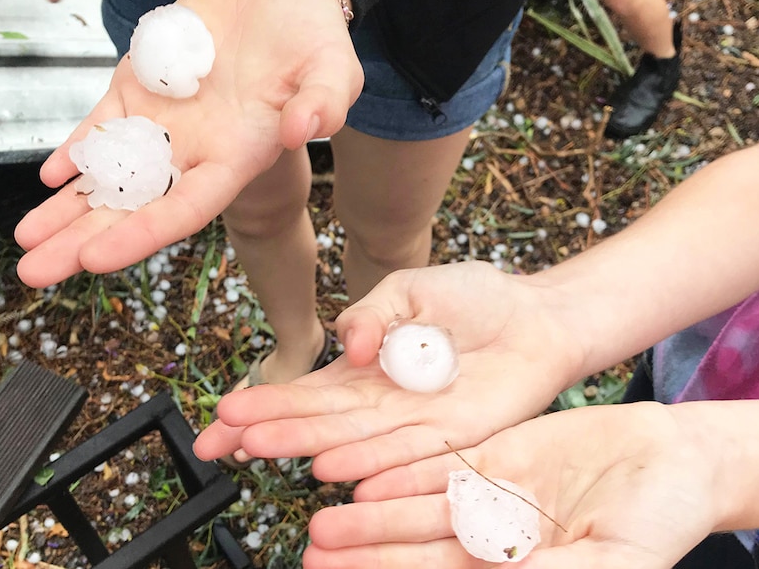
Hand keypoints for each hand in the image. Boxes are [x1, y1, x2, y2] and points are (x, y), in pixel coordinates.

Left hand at [15, 0, 362, 286]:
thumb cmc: (309, 33)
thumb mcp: (332, 67)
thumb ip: (323, 101)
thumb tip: (297, 131)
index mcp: (238, 155)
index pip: (185, 207)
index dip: (142, 233)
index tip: (96, 259)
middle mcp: (195, 149)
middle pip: (133, 205)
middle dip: (82, 240)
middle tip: (35, 274)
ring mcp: (164, 121)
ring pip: (107, 172)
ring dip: (65, 206)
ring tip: (25, 240)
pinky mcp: (141, 87)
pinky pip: (102, 124)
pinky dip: (74, 149)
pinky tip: (48, 176)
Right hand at [194, 261, 584, 480]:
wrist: (538, 317)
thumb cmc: (474, 299)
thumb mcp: (411, 289)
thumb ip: (372, 313)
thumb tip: (345, 341)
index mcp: (364, 369)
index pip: (304, 391)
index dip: (262, 402)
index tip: (221, 416)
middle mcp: (381, 404)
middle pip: (317, 421)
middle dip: (268, 428)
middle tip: (220, 440)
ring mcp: (413, 424)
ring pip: (351, 440)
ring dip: (306, 446)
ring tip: (260, 449)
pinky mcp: (453, 439)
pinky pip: (406, 454)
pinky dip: (370, 464)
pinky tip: (332, 470)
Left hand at [302, 402, 719, 568]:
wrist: (673, 460)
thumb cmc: (659, 522)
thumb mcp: (612, 562)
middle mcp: (493, 541)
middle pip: (417, 549)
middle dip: (366, 554)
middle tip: (315, 553)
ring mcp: (490, 498)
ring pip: (418, 508)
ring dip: (371, 516)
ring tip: (323, 522)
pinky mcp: (494, 457)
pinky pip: (440, 466)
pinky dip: (403, 473)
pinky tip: (365, 480)